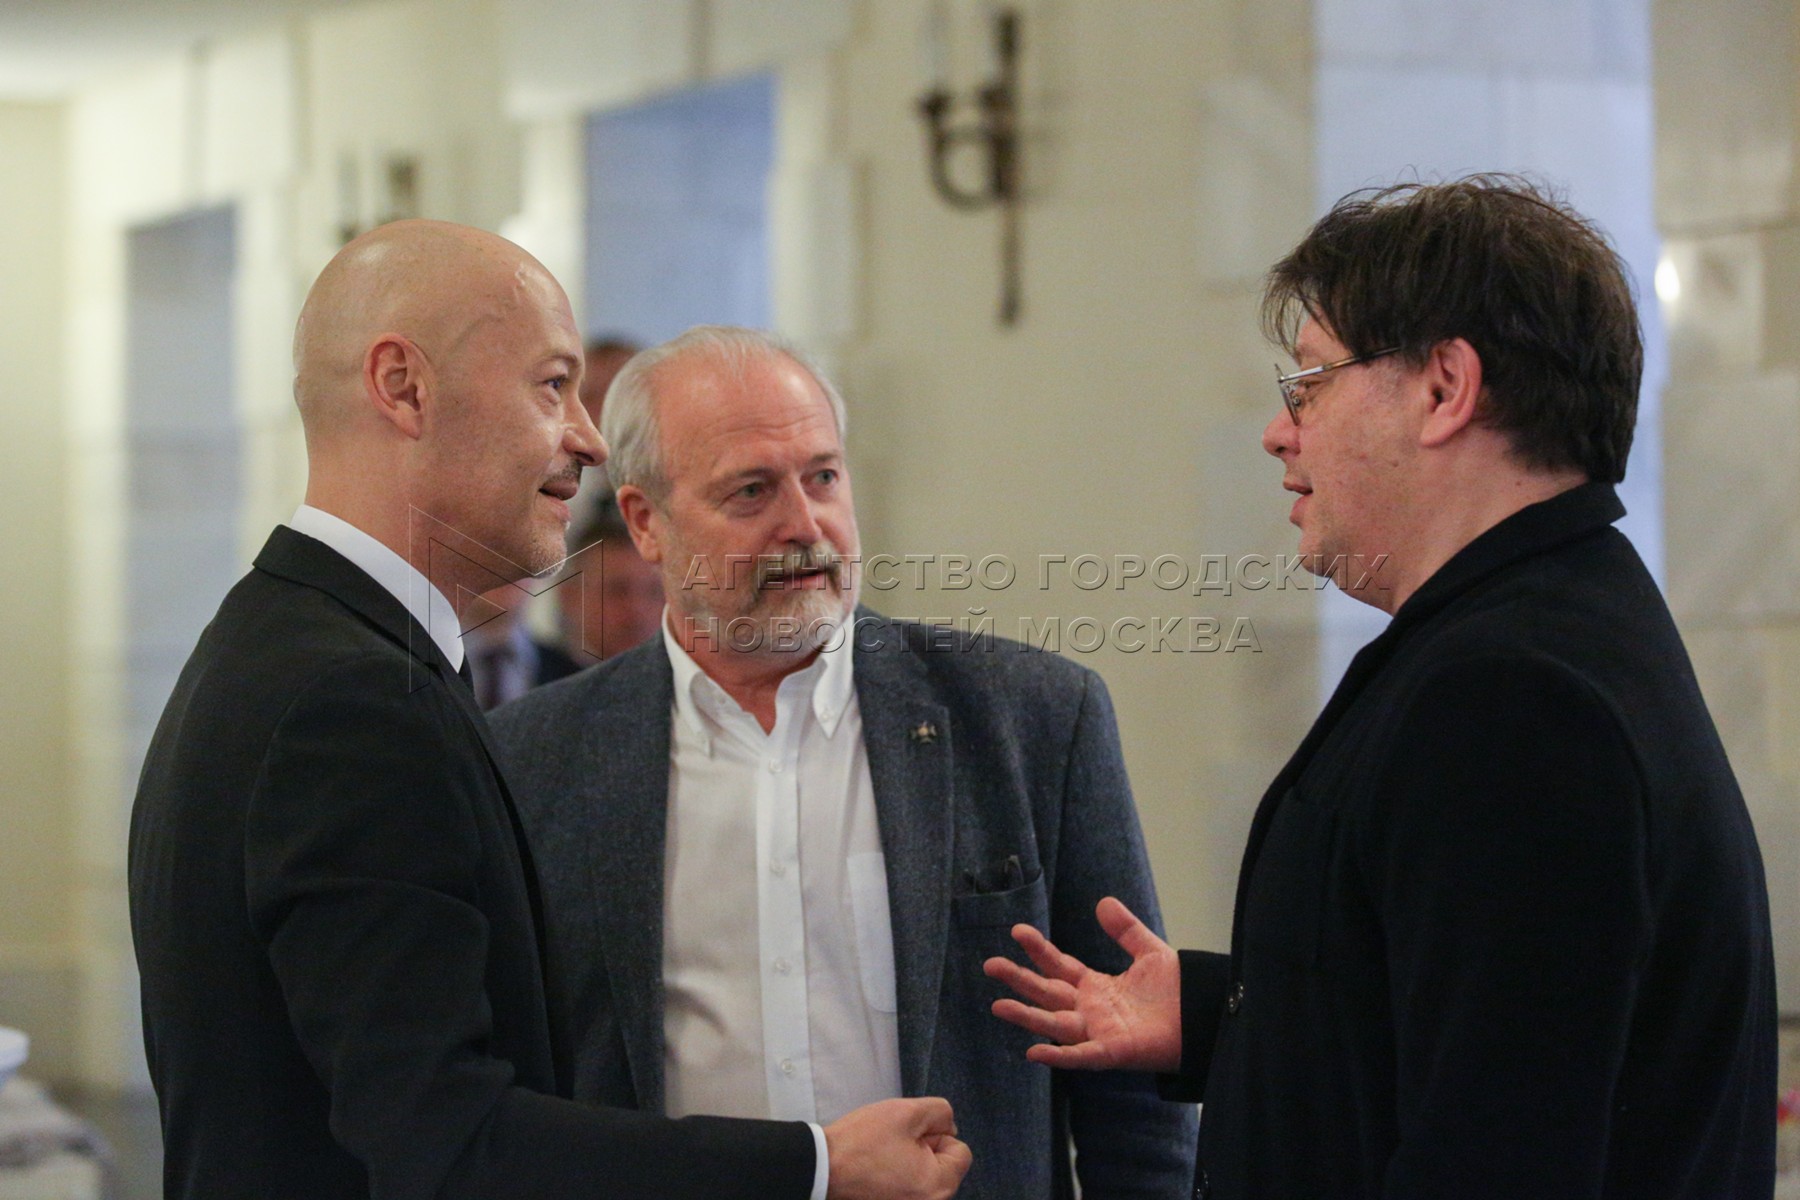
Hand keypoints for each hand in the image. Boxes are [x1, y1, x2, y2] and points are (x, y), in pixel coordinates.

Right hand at [823, 1097, 970, 1199]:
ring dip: (911, 1162)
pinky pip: (909, 1187)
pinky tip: (878, 1170)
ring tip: (883, 1156)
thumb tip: (949, 1127)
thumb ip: (940, 1114)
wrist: (821, 1168)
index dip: (937, 1134)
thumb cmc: (863, 1141)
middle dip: (925, 1149)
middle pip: (944, 1166)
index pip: (960, 1151)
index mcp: (938, 1186)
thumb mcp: (907, 1112)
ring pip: (925, 1175)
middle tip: (894, 1143)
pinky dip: (899, 1177)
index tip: (909, 1135)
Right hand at [982, 896, 1181, 1072]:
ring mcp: (1098, 1032)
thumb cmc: (1178, 993)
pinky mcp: (1112, 1052)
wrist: (1204, 1018)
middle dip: (1019, 979)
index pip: (1059, 967)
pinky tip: (1034, 1051)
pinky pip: (1081, 1055)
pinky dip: (1059, 1056)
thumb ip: (1125, 930)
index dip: (1039, 950)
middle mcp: (1090, 1010)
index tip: (1018, 931)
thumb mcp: (1150, 952)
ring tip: (998, 1005)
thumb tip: (1103, 902)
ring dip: (1027, 1016)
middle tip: (990, 965)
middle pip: (1047, 993)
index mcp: (1096, 987)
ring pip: (1054, 1023)